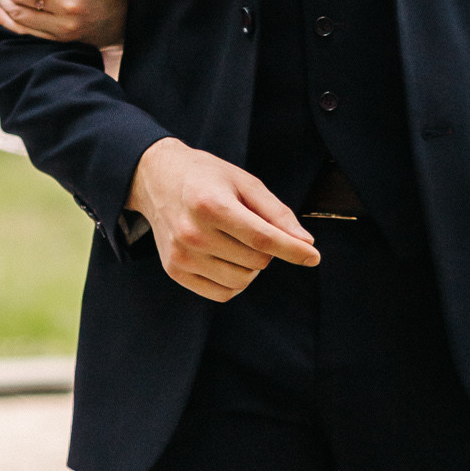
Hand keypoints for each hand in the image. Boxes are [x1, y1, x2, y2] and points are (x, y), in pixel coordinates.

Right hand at [127, 137, 318, 301]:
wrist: (156, 178)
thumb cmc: (207, 177)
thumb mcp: (245, 183)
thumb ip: (277, 213)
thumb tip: (306, 243)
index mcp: (211, 205)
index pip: (262, 238)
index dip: (293, 250)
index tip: (313, 257)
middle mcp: (192, 233)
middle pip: (256, 261)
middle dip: (268, 249)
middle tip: (253, 228)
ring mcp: (181, 255)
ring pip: (241, 280)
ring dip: (252, 267)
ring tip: (238, 242)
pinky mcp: (174, 270)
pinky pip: (222, 293)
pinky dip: (235, 281)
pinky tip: (228, 259)